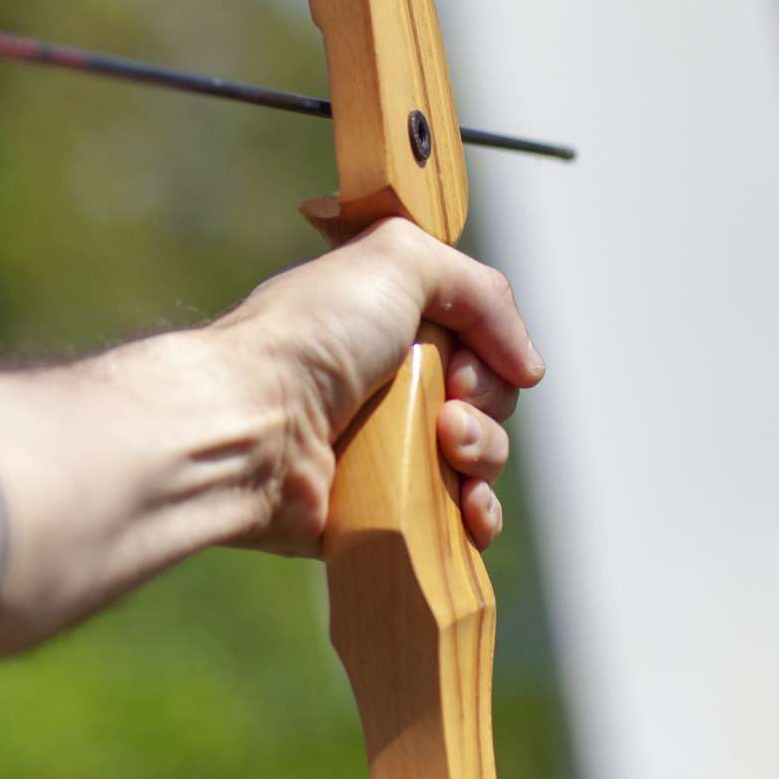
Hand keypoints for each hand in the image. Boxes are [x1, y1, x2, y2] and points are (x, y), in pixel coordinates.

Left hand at [215, 218, 543, 555]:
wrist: (251, 426)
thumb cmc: (312, 336)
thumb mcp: (397, 258)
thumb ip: (478, 287)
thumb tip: (527, 365)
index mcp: (383, 322)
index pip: (472, 334)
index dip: (488, 345)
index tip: (468, 354)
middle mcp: (382, 382)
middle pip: (484, 396)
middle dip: (488, 400)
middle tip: (451, 399)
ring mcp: (381, 449)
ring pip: (477, 458)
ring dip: (483, 453)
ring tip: (447, 447)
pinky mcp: (379, 509)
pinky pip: (453, 520)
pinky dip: (476, 515)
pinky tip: (470, 511)